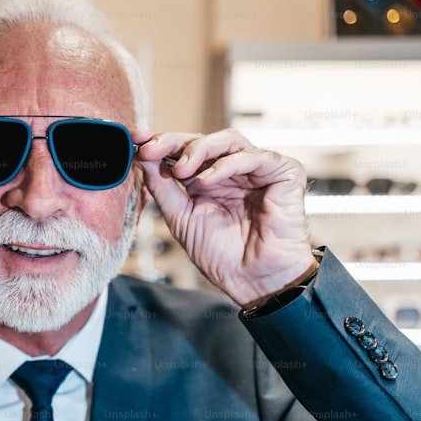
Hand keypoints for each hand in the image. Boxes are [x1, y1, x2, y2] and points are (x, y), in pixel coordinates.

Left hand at [134, 128, 317, 308]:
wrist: (252, 280)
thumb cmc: (222, 256)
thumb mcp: (181, 217)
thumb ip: (163, 186)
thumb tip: (142, 158)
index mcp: (211, 180)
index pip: (185, 151)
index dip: (161, 142)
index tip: (136, 140)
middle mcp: (234, 171)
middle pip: (203, 140)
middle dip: (173, 142)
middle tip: (151, 151)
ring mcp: (259, 170)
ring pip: (227, 140)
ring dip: (198, 150)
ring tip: (181, 171)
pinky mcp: (284, 172)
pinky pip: (253, 156)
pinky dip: (226, 165)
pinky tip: (206, 181)